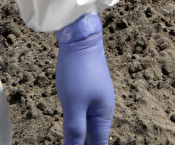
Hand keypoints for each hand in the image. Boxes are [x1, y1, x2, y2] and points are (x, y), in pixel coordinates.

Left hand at [55, 13, 114, 144]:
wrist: (81, 39)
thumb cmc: (79, 72)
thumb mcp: (74, 105)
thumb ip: (75, 131)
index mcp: (103, 115)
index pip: (100, 144)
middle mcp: (103, 108)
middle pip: (95, 137)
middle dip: (84, 144)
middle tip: (71, 144)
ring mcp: (96, 98)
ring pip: (89, 126)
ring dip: (80, 137)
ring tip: (71, 141)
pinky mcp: (88, 90)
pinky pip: (84, 114)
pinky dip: (78, 124)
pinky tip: (71, 128)